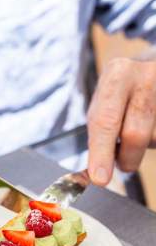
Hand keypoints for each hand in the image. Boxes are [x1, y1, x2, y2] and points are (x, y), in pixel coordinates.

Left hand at [87, 57, 155, 185]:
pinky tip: (153, 125)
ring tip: (142, 126)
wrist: (155, 67)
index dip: (101, 153)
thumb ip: (101, 129)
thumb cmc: (125, 89)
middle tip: (123, 165)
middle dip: (127, 158)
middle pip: (135, 134)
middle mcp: (146, 76)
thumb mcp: (106, 98)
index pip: (106, 121)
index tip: (99, 178)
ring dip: (145, 145)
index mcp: (118, 74)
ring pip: (154, 139)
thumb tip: (95, 172)